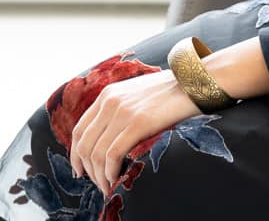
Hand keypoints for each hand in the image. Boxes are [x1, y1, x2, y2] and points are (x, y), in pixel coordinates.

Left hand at [69, 69, 200, 197]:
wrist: (192, 82)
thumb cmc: (169, 92)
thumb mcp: (136, 95)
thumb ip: (119, 110)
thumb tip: (110, 138)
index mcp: (107, 94)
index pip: (79, 129)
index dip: (76, 155)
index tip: (81, 170)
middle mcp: (110, 102)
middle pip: (84, 144)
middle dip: (87, 169)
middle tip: (98, 184)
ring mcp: (122, 112)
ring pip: (96, 152)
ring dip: (99, 175)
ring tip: (108, 186)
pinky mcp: (138, 123)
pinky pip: (113, 154)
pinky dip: (110, 171)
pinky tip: (115, 178)